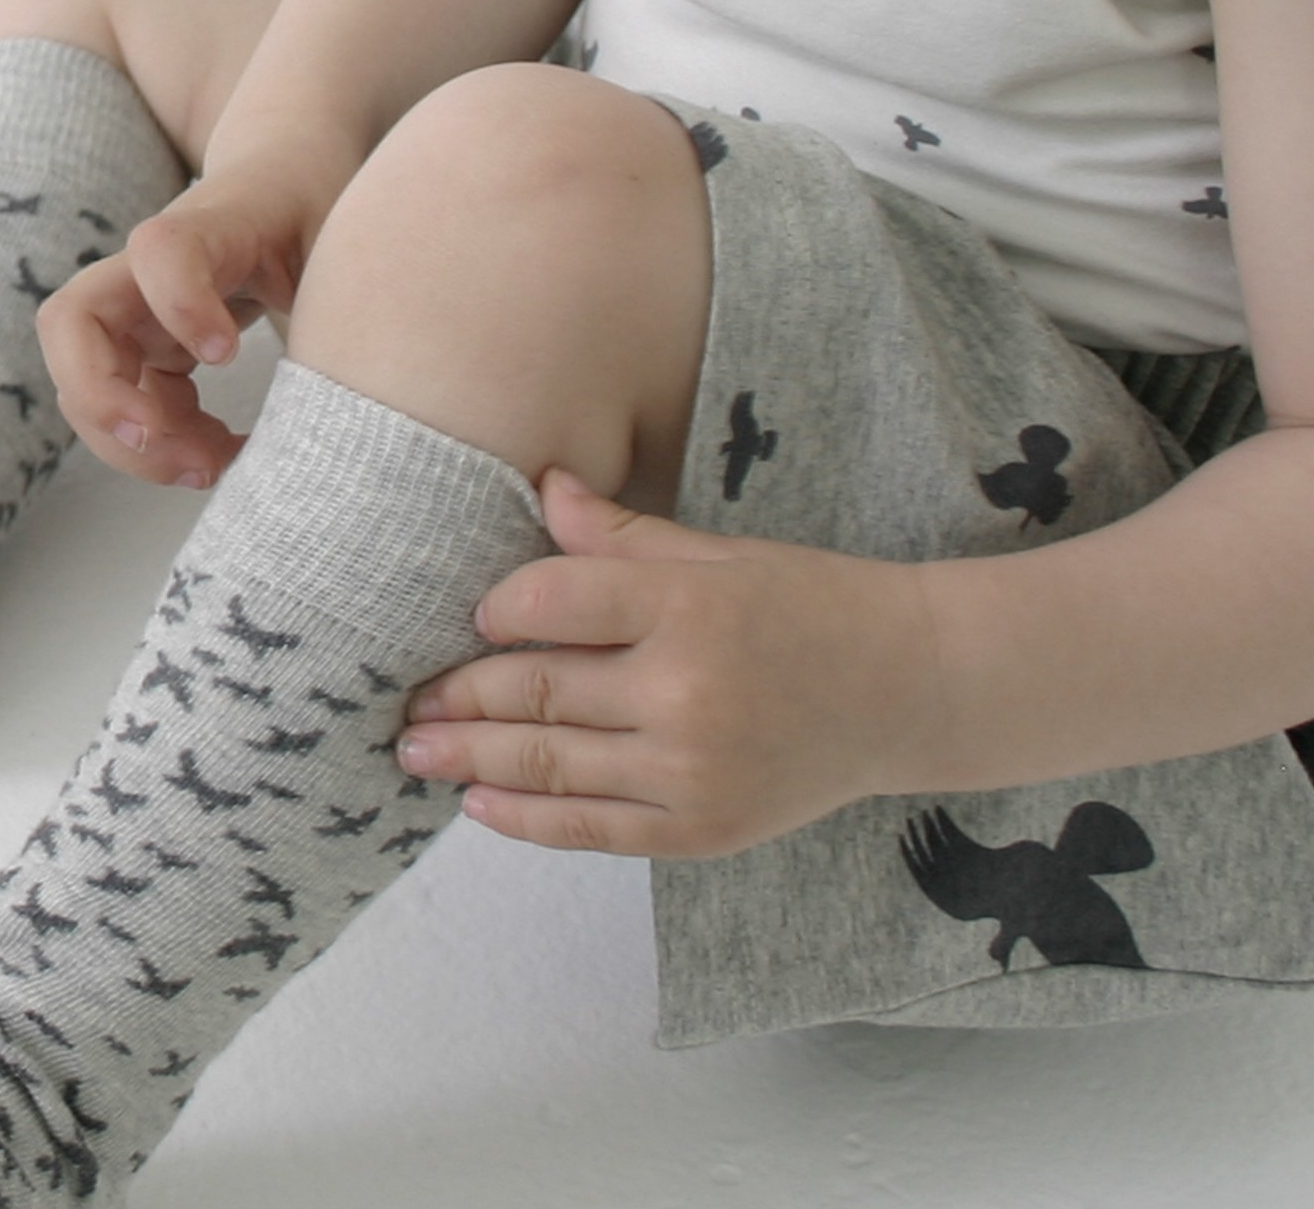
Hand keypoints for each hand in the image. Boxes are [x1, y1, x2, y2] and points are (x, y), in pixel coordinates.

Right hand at [36, 177, 325, 489]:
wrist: (283, 176)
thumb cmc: (313, 207)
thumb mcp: (342, 237)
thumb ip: (341, 293)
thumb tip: (338, 389)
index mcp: (211, 228)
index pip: (162, 250)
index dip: (180, 303)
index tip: (227, 355)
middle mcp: (151, 269)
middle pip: (71, 323)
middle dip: (101, 400)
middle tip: (170, 447)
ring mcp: (140, 310)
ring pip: (84, 380)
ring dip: (132, 443)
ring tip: (212, 468)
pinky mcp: (149, 347)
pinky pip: (129, 406)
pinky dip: (164, 447)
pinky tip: (223, 456)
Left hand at [393, 472, 946, 858]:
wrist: (912, 690)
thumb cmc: (811, 608)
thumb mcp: (721, 555)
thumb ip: (622, 538)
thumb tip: (542, 482)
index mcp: (688, 606)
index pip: (549, 600)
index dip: (493, 609)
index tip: (466, 616)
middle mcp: (686, 691)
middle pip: (534, 688)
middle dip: (455, 695)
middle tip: (401, 700)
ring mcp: (693, 771)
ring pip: (547, 762)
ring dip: (468, 759)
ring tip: (414, 752)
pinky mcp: (702, 830)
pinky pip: (589, 828)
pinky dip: (523, 818)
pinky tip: (478, 804)